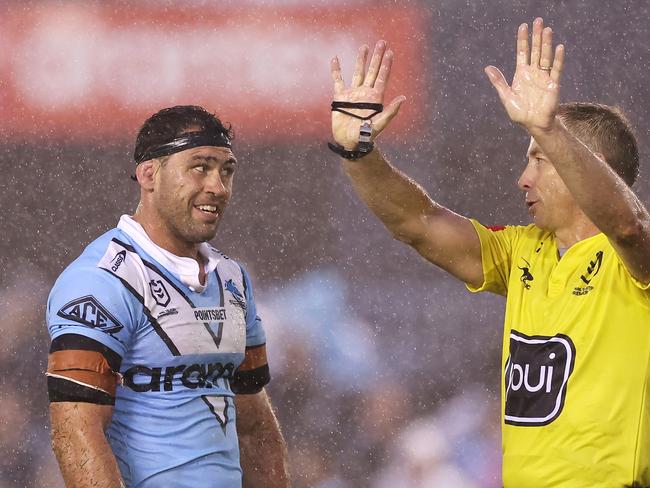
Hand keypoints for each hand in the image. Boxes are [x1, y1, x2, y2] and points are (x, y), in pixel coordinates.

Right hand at [331, 40, 405, 149]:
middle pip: (372, 71)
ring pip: (358, 73)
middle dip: (377, 57)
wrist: (350, 142)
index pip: (382, 78)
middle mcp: (365, 93)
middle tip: (382, 42)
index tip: (390, 52)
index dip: (386, 65)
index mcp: (376, 98)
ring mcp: (353, 94)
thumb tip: (403, 98)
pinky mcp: (341, 98)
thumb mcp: (380, 124)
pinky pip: (338, 81)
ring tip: (365, 47)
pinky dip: (336, 70)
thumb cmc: (366, 136)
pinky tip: (336, 59)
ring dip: (361, 60)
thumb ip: (391, 111)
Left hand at [485, 17, 564, 132]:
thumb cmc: (520, 112)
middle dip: (536, 36)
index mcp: (521, 74)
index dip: (522, 40)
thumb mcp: (506, 96)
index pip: (522, 52)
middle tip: (538, 21)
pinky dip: (558, 59)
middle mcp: (533, 72)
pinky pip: (556, 69)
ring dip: (546, 43)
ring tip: (547, 30)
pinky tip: (559, 48)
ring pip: (546, 56)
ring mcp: (544, 77)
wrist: (533, 124)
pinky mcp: (553, 84)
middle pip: (535, 50)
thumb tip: (487, 68)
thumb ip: (499, 82)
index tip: (523, 26)